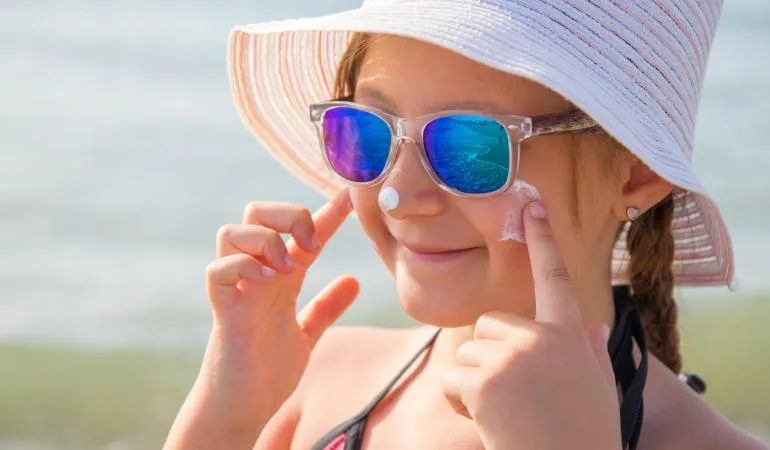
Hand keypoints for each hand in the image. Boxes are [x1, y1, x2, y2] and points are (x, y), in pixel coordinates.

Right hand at [205, 188, 357, 413]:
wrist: (245, 407)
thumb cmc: (267, 370)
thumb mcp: (308, 333)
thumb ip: (326, 307)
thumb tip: (354, 280)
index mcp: (278, 278)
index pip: (299, 233)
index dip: (325, 213)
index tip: (348, 198)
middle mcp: (256, 275)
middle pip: (255, 213)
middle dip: (285, 214)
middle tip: (311, 243)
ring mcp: (236, 290)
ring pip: (231, 232)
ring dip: (264, 240)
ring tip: (287, 267)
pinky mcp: (223, 312)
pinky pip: (218, 271)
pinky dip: (243, 267)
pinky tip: (268, 280)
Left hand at [441, 201, 620, 449]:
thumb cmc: (582, 435)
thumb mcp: (595, 388)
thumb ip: (588, 351)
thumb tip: (591, 324)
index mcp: (569, 335)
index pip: (554, 278)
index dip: (542, 240)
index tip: (532, 205)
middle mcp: (541, 337)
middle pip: (488, 324)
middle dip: (489, 356)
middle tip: (513, 396)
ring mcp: (511, 356)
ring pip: (467, 351)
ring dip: (474, 382)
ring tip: (506, 411)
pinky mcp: (484, 380)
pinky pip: (452, 379)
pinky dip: (461, 403)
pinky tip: (488, 423)